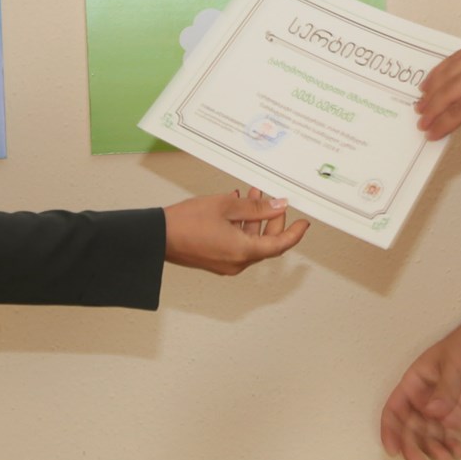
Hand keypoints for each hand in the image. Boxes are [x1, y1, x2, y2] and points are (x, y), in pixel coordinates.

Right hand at [163, 189, 308, 275]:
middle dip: (272, 219)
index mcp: (243, 251)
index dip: (294, 233)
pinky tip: (236, 208)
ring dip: (255, 221)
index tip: (303, 223)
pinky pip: (238, 245)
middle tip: (271, 199)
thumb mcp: (226, 206)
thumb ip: (255, 207)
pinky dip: (242, 228)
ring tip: (251, 196)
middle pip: (266, 243)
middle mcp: (237, 262)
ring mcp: (226, 263)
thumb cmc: (186, 222)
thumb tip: (277, 206)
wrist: (157, 236)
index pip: (279, 245)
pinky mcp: (217, 260)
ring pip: (252, 242)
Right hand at [380, 324, 460, 459]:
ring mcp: (441, 413)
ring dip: (434, 451)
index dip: (390, 431)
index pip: (394, 411)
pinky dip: (452, 448)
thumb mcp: (455, 363)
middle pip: (410, 431)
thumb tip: (432, 412)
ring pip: (430, 439)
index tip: (392, 450)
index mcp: (414, 385)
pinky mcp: (459, 419)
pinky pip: (451, 439)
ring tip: (446, 458)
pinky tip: (458, 453)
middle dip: (412, 448)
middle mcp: (423, 402)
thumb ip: (445, 389)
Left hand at [414, 39, 460, 140]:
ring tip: (425, 121)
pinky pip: (458, 110)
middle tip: (422, 105)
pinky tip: (436, 131)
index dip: (442, 72)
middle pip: (453, 72)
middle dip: (433, 92)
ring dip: (434, 109)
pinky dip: (444, 122)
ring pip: (452, 91)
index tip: (429, 84)